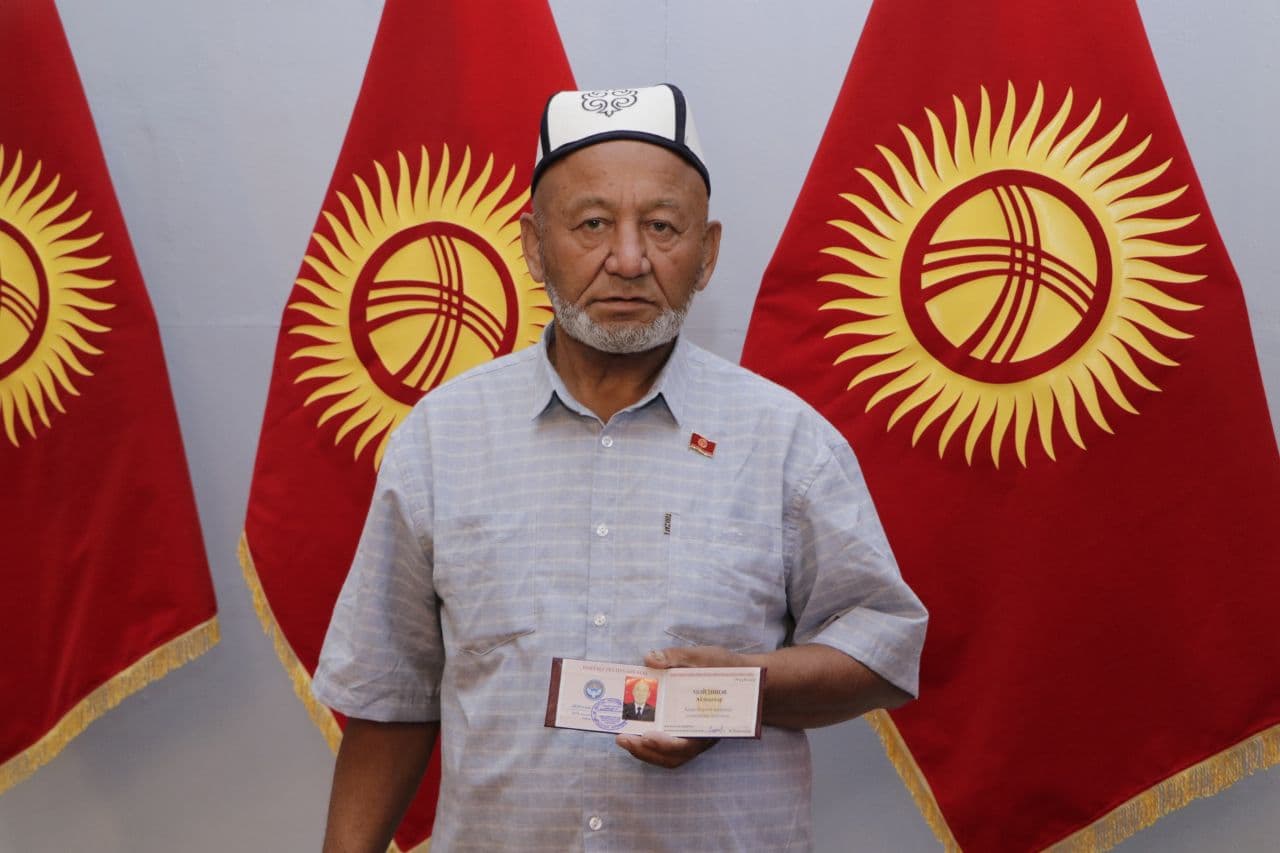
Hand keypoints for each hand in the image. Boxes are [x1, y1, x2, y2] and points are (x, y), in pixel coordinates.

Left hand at [611, 645, 746, 768]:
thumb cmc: (727, 668)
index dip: (666, 744)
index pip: (687, 744)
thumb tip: (650, 659)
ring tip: (622, 738)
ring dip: (644, 751)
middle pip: (673, 756)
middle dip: (645, 751)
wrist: (745, 677)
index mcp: (709, 723)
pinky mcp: (687, 731)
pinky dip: (650, 744)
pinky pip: (668, 746)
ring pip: (669, 756)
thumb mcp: (706, 657)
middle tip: (622, 738)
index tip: (648, 736)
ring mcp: (694, 736)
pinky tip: (635, 731)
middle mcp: (702, 736)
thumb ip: (678, 658)